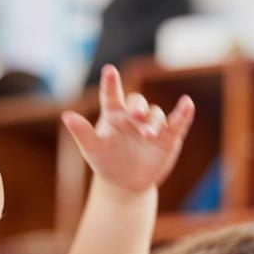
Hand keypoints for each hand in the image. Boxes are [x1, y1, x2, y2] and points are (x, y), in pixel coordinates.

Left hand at [61, 65, 194, 194]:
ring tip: (150, 135)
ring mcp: (152, 125)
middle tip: (137, 114)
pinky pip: (178, 122)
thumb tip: (66, 116)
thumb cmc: (106, 162)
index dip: (111, 83)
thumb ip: (82, 133)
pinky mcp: (169, 136)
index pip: (111, 96)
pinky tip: (187, 103)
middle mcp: (133, 115)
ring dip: (154, 122)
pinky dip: (183, 113)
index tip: (109, 70)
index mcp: (113, 114)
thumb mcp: (92, 149)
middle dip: (138, 107)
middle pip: (137, 103)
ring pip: (156, 115)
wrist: (127, 183)